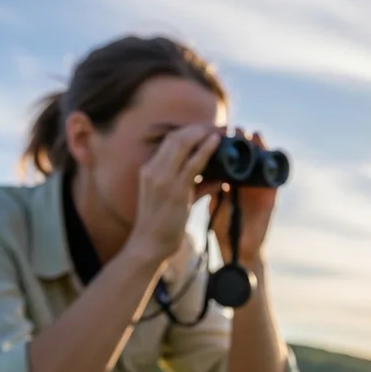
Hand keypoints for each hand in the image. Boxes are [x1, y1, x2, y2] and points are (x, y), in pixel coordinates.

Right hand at [126, 124, 222, 262]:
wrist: (148, 245)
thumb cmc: (161, 226)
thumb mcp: (176, 201)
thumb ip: (195, 187)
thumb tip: (217, 179)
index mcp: (149, 169)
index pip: (170, 140)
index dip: (190, 131)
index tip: (208, 129)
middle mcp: (153, 169)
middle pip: (176, 136)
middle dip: (199, 128)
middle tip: (220, 126)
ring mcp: (162, 179)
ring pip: (183, 144)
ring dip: (204, 133)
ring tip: (222, 129)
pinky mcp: (174, 190)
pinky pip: (192, 164)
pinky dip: (205, 149)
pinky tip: (216, 141)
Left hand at [208, 126, 278, 265]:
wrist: (238, 252)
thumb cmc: (225, 229)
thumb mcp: (214, 203)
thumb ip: (208, 188)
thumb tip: (197, 169)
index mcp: (234, 185)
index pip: (231, 160)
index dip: (226, 146)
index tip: (218, 131)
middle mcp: (248, 186)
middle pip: (247, 158)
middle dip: (243, 142)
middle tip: (237, 128)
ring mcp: (260, 192)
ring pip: (261, 166)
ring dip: (259, 150)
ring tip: (254, 136)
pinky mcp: (270, 202)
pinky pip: (273, 182)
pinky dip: (272, 169)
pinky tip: (270, 158)